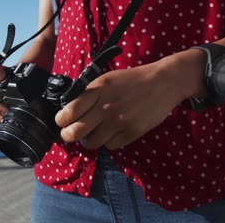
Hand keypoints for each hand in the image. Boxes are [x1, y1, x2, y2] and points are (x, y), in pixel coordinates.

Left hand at [55, 57, 189, 149]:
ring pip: (91, 143)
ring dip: (89, 140)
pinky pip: (110, 146)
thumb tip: (68, 109)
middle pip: (75, 132)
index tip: (62, 121)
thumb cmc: (132, 80)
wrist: (163, 82)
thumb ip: (89, 93)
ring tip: (94, 133)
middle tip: (71, 133)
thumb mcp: (107, 79)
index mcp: (98, 90)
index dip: (61, 120)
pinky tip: (114, 132)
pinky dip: (109, 142)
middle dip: (69, 135)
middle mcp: (106, 107)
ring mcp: (119, 121)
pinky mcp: (132, 132)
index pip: (69, 111)